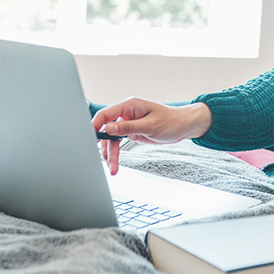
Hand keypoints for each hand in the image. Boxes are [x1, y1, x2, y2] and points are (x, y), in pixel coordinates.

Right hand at [91, 97, 211, 174]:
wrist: (183, 126)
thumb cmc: (171, 121)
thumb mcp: (150, 125)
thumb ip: (128, 127)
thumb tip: (108, 128)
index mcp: (130, 105)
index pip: (106, 114)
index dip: (95, 125)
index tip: (89, 138)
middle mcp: (127, 113)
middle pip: (107, 130)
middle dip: (105, 147)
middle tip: (105, 161)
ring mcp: (128, 123)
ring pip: (112, 139)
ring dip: (110, 153)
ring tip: (112, 168)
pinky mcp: (131, 131)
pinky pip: (118, 142)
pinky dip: (115, 153)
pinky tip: (114, 163)